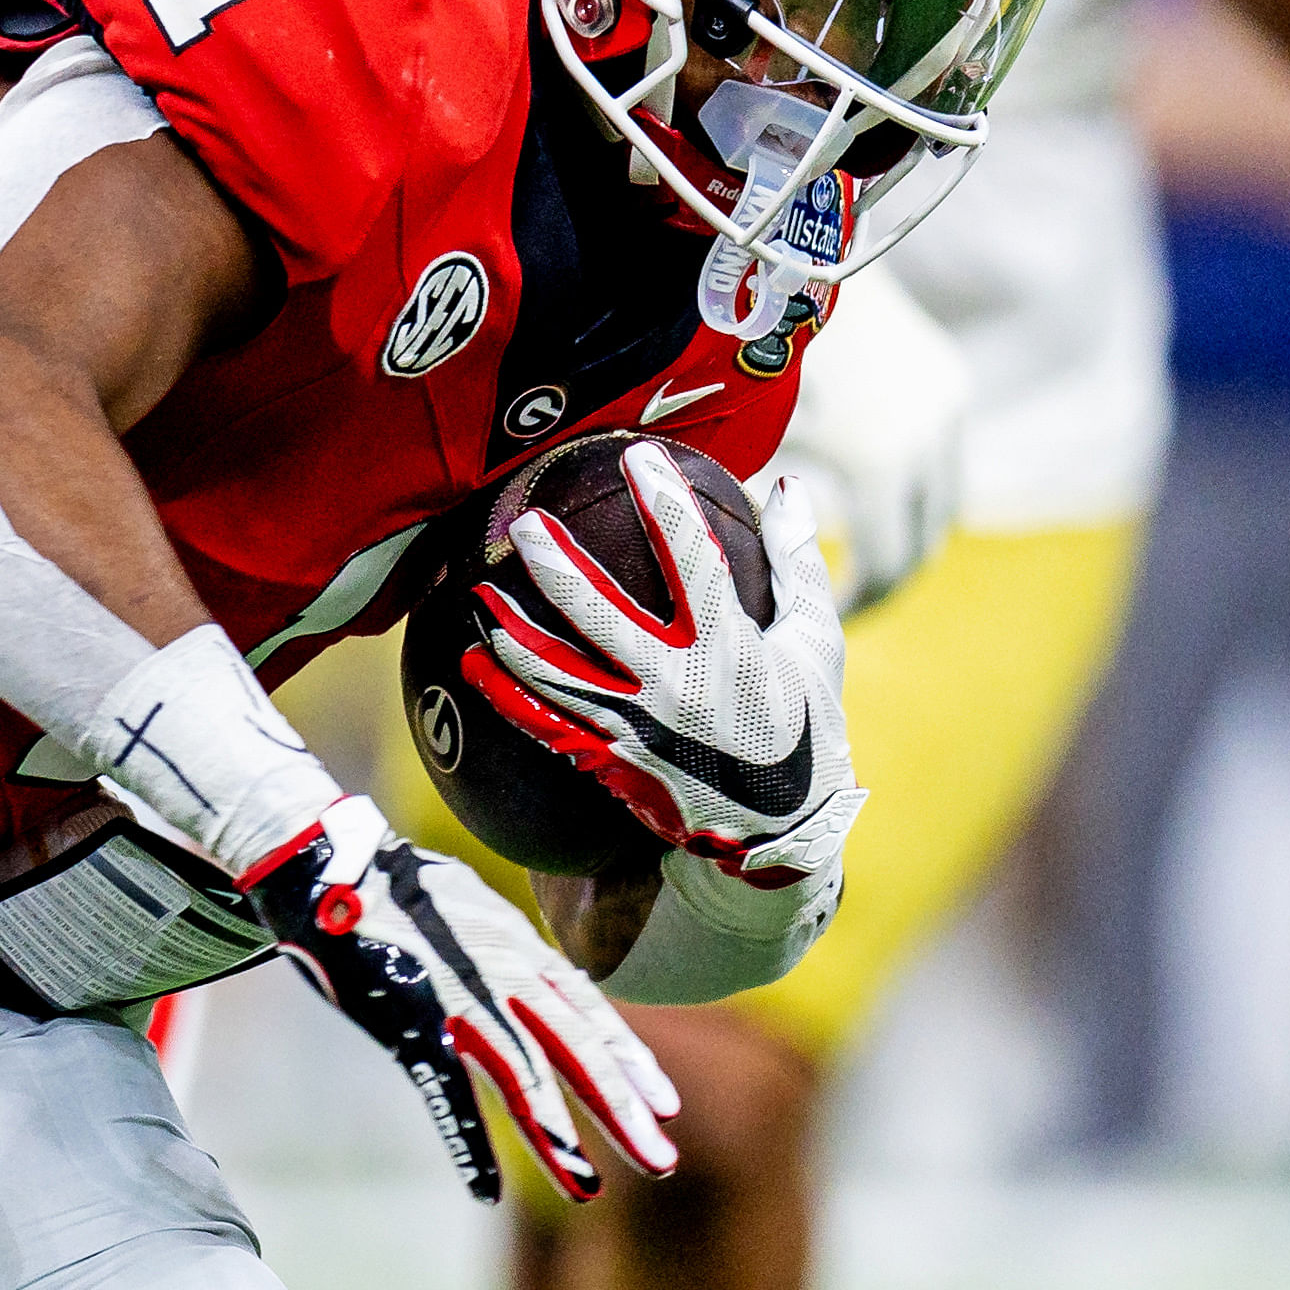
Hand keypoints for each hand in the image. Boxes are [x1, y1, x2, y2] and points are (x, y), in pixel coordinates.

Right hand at [248, 798, 677, 1203]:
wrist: (326, 862)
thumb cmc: (387, 884)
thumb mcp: (465, 904)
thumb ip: (498, 940)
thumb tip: (523, 958)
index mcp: (516, 946)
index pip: (589, 1011)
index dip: (629, 1060)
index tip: (664, 1105)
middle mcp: (503, 972)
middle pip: (577, 1049)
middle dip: (621, 1110)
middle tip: (662, 1162)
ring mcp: (460, 996)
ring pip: (524, 1076)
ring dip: (557, 1138)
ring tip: (587, 1189)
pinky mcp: (412, 1020)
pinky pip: (448, 1092)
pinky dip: (468, 1144)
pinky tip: (485, 1190)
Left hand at [472, 446, 863, 885]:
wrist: (780, 832)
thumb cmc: (803, 724)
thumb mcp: (815, 643)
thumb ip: (796, 562)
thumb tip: (789, 485)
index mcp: (730, 648)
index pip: (693, 561)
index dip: (665, 504)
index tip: (639, 456)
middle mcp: (676, 686)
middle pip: (600, 617)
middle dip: (557, 567)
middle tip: (525, 524)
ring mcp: (635, 727)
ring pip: (557, 673)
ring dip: (514, 632)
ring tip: (480, 592)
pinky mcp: (610, 760)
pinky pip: (546, 723)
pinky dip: (506, 693)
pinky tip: (474, 662)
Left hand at [762, 268, 965, 614]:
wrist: (796, 251)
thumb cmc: (748, 347)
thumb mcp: (741, 440)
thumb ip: (747, 511)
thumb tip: (731, 572)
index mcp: (882, 465)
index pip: (888, 568)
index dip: (859, 604)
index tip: (824, 620)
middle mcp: (931, 438)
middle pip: (926, 542)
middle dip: (888, 577)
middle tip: (845, 600)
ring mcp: (948, 405)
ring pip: (943, 499)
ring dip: (907, 529)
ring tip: (856, 550)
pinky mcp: (949, 375)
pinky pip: (942, 453)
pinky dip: (914, 483)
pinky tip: (864, 488)